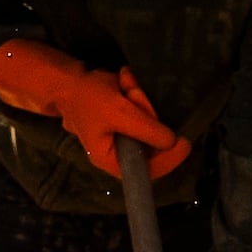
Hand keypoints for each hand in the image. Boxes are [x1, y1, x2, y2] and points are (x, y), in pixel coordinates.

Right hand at [0, 37, 187, 179]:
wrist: (67, 81)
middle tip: (134, 93)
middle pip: (150, 143)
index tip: (184, 142)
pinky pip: (142, 112)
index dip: (169, 159)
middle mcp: (118, 153)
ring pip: (148, 124)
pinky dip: (137, 95)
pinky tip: (125, 82)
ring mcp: (123, 137)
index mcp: (111, 160)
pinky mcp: (126, 122)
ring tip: (126, 84)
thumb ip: (146, 130)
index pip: (148, 171)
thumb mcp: (119, 112)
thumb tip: (172, 142)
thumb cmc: (87, 98)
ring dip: (141, 100)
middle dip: (146, 113)